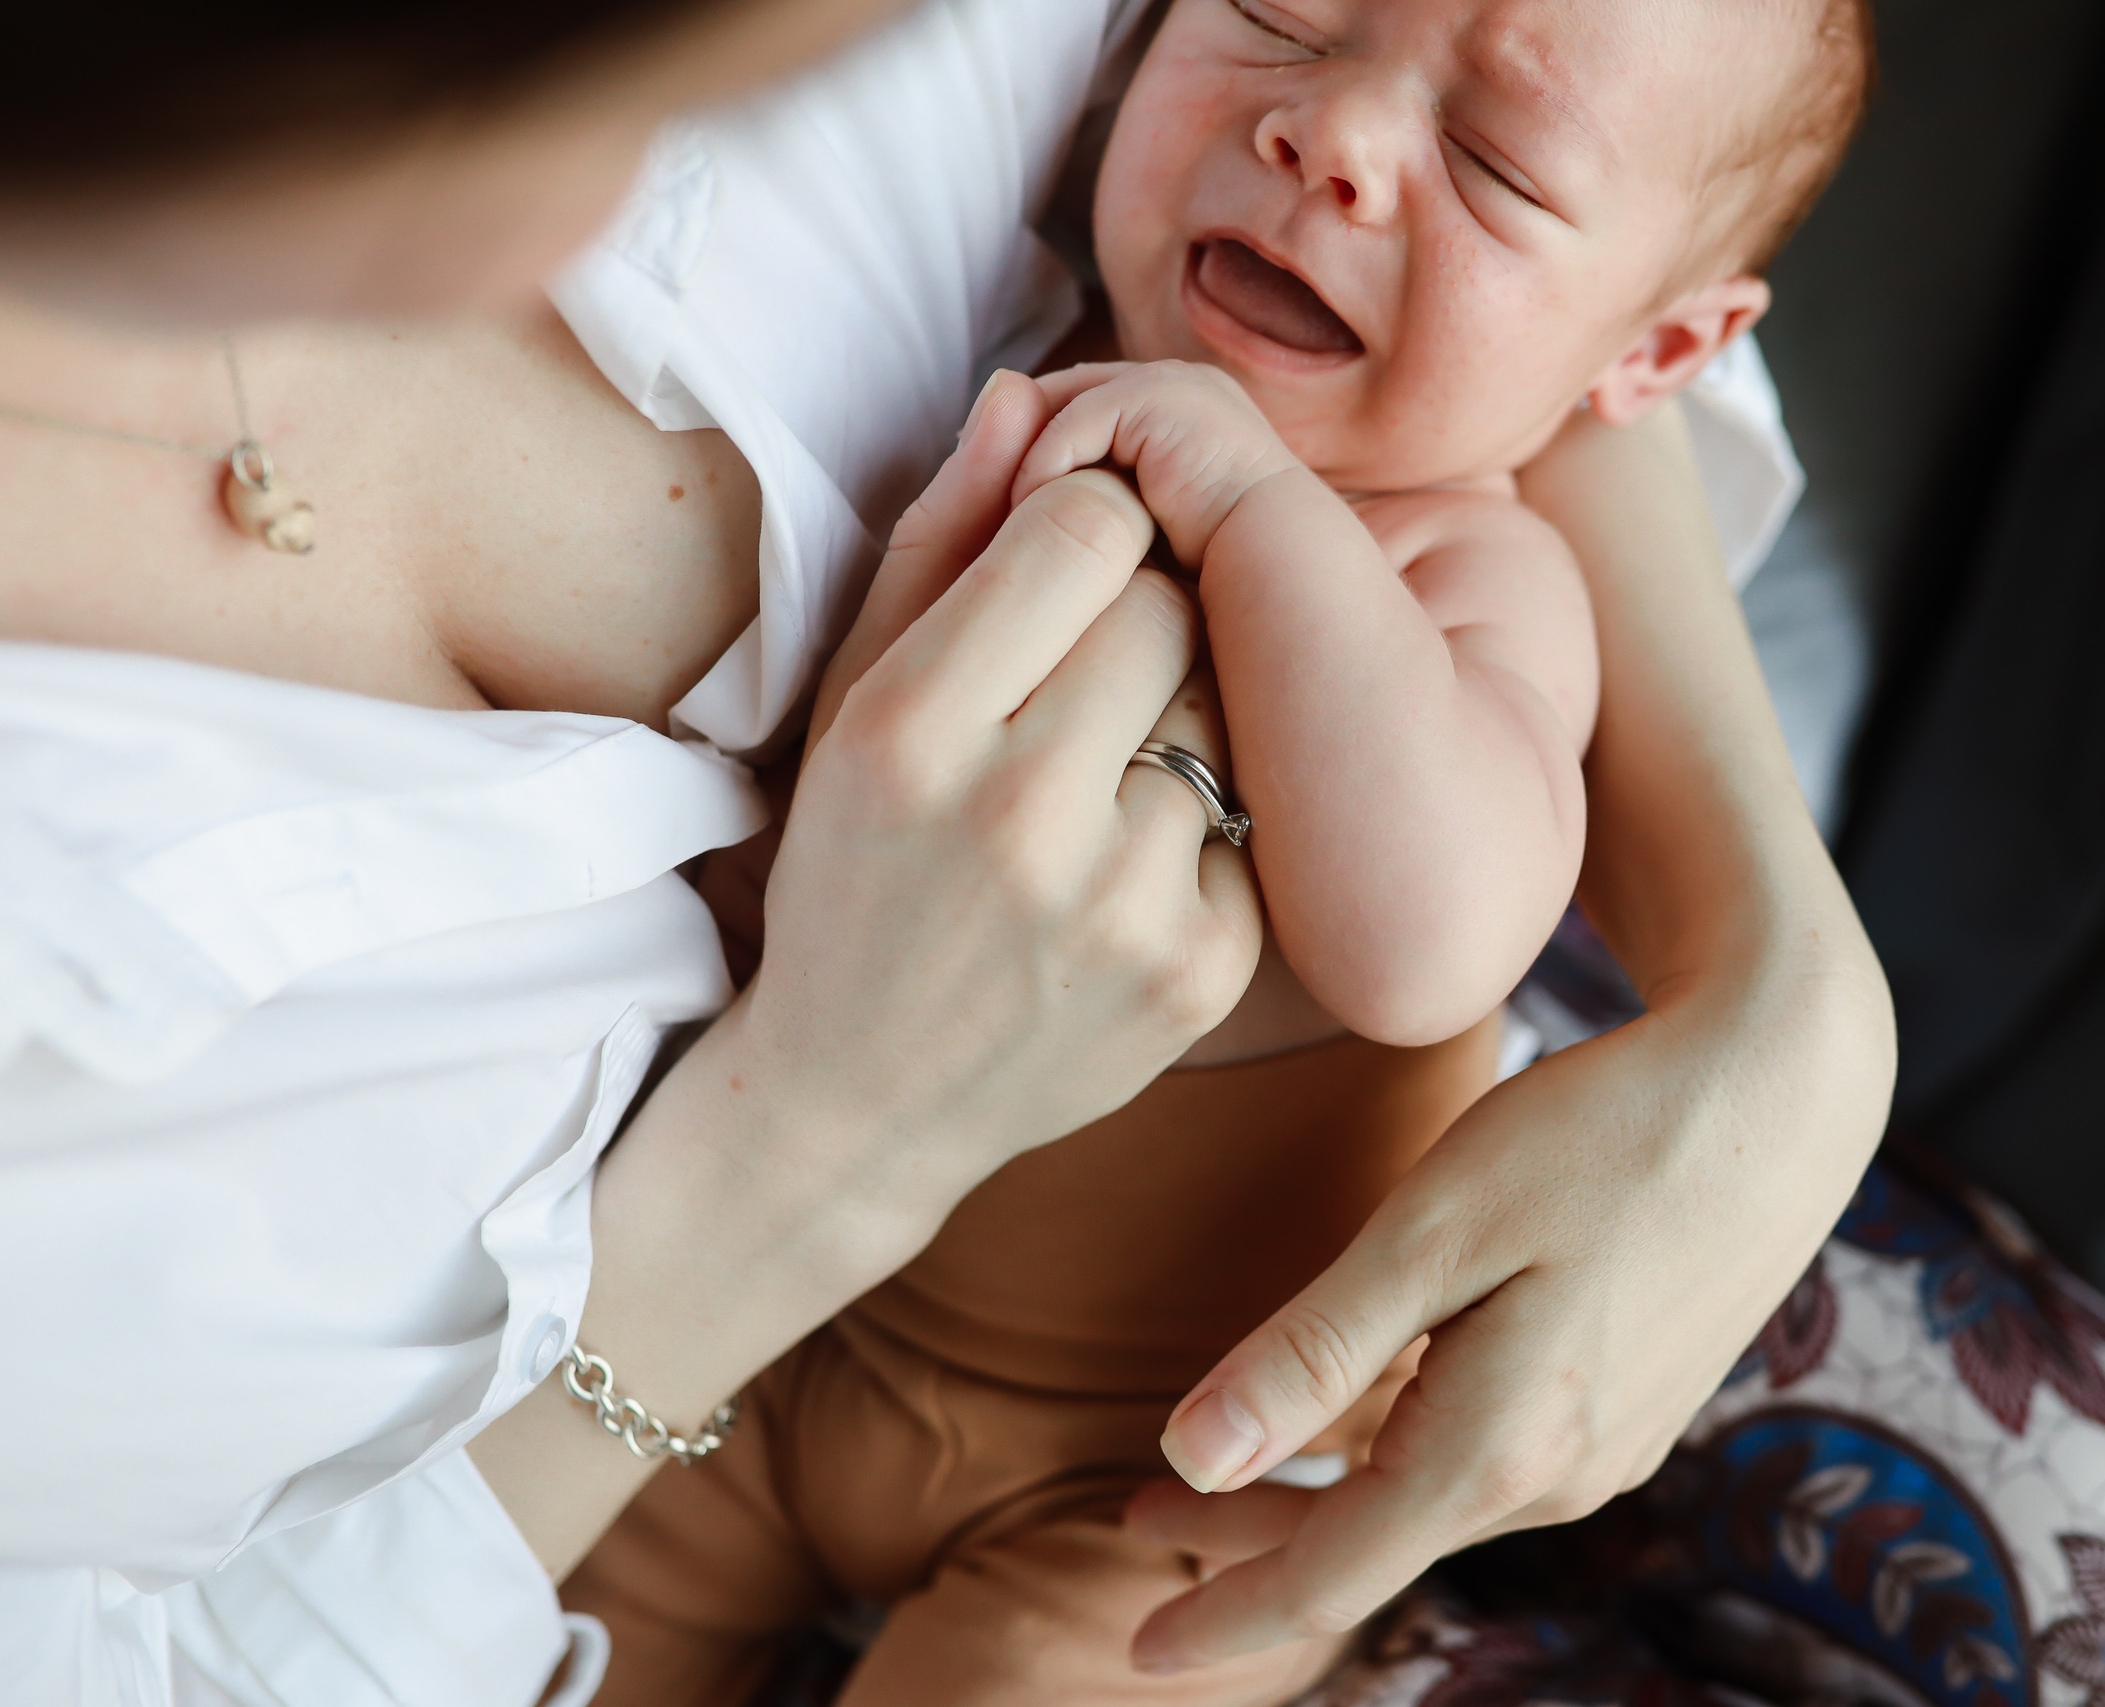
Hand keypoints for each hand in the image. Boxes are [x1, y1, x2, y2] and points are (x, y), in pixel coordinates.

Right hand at [476, 371, 1266, 1575]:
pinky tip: (1135, 859)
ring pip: (1232, 708)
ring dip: (1184, 712)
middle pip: (1175, 606)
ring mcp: (1120, 902)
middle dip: (1144, 611)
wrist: (861, 1103)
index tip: (1062, 568)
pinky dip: (1209, 820)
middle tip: (1089, 671)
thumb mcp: (849, 700)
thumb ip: (936, 539)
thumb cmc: (850, 869)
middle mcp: (1018, 814)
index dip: (1088, 524)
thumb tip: (1022, 393)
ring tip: (1106, 769)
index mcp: (913, 728)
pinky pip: (1256, 816)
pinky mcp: (1201, 970)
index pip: (1088, 525)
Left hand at [1115, 402, 1893, 1670]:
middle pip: (1371, 1539)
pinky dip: (1396, 1453)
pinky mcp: (1628, 1399)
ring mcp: (1603, 1443)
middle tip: (1136, 1522)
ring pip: (1426, 1498)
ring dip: (1321, 1494)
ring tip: (1218, 1471)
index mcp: (1501, 1446)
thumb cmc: (1600, 1133)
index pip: (1331, 1572)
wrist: (1785, 1086)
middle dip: (1251, 1544)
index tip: (1138, 1653)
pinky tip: (1356, 1412)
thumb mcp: (1437, 1227)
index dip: (1227, 1616)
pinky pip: (1482, 1456)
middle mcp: (1557, 1474)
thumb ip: (1313, 1351)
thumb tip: (1187, 1457)